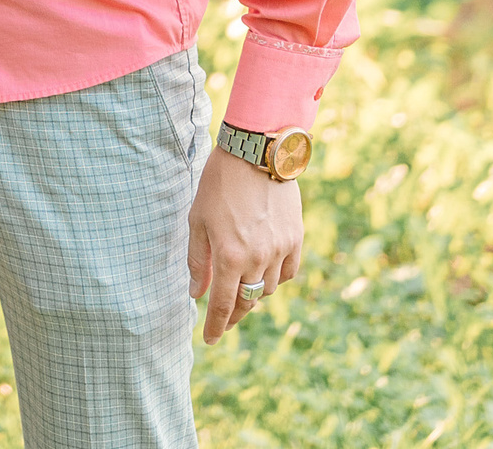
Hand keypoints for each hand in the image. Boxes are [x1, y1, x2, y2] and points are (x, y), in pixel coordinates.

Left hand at [186, 148, 304, 343]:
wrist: (256, 152)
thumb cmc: (219, 184)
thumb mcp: (198, 220)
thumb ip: (197, 260)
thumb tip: (196, 293)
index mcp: (228, 256)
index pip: (223, 305)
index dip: (215, 326)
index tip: (209, 339)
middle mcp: (257, 259)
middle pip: (247, 301)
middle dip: (234, 315)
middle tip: (223, 319)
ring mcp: (280, 250)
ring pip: (268, 289)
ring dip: (254, 293)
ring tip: (241, 287)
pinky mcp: (296, 238)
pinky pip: (289, 273)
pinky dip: (276, 278)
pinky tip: (264, 272)